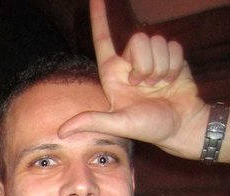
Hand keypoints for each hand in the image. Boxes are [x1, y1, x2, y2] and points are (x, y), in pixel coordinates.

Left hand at [59, 0, 211, 160]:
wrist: (180, 126)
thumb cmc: (148, 127)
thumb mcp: (118, 124)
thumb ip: (91, 121)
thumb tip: (61, 132)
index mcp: (113, 74)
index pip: (103, 40)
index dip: (99, 18)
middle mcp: (130, 63)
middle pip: (138, 39)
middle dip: (145, 64)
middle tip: (145, 87)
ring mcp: (151, 59)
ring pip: (156, 41)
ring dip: (161, 67)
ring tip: (158, 87)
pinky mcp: (171, 57)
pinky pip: (173, 46)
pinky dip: (175, 66)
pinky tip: (172, 81)